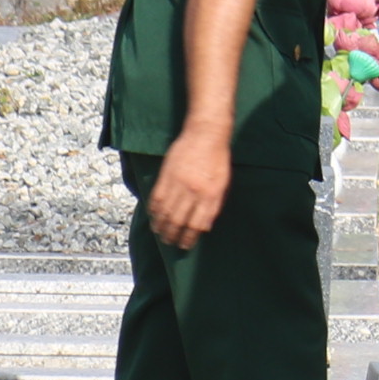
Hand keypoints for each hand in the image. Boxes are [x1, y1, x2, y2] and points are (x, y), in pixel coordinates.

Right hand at [145, 127, 232, 246]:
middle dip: (173, 235)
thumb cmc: (218, 158)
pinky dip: (154, 211)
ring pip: (166, 212)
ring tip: (160, 233)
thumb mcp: (224, 182)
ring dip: (161, 226)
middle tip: (170, 242)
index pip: (198, 224)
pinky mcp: (167, 176)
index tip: (186, 244)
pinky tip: (154, 217)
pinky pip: (157, 198)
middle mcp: (194, 192)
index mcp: (211, 195)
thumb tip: (205, 224)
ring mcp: (179, 184)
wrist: (206, 134)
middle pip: (179, 221)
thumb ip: (215, 203)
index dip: (190, 237)